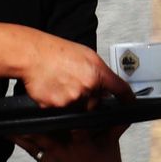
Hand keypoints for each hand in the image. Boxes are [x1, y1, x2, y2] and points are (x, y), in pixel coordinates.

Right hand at [15, 34, 133, 109]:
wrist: (30, 55)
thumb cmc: (55, 51)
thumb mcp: (85, 55)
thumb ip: (99, 72)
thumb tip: (106, 87)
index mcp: (97, 73)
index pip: (120, 89)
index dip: (128, 98)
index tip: (130, 103)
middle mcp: (87, 87)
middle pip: (95, 104)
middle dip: (89, 99)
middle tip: (75, 84)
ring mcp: (71, 99)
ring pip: (77, 108)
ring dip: (72, 100)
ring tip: (60, 83)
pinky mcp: (56, 107)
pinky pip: (61, 110)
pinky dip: (57, 102)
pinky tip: (52, 88)